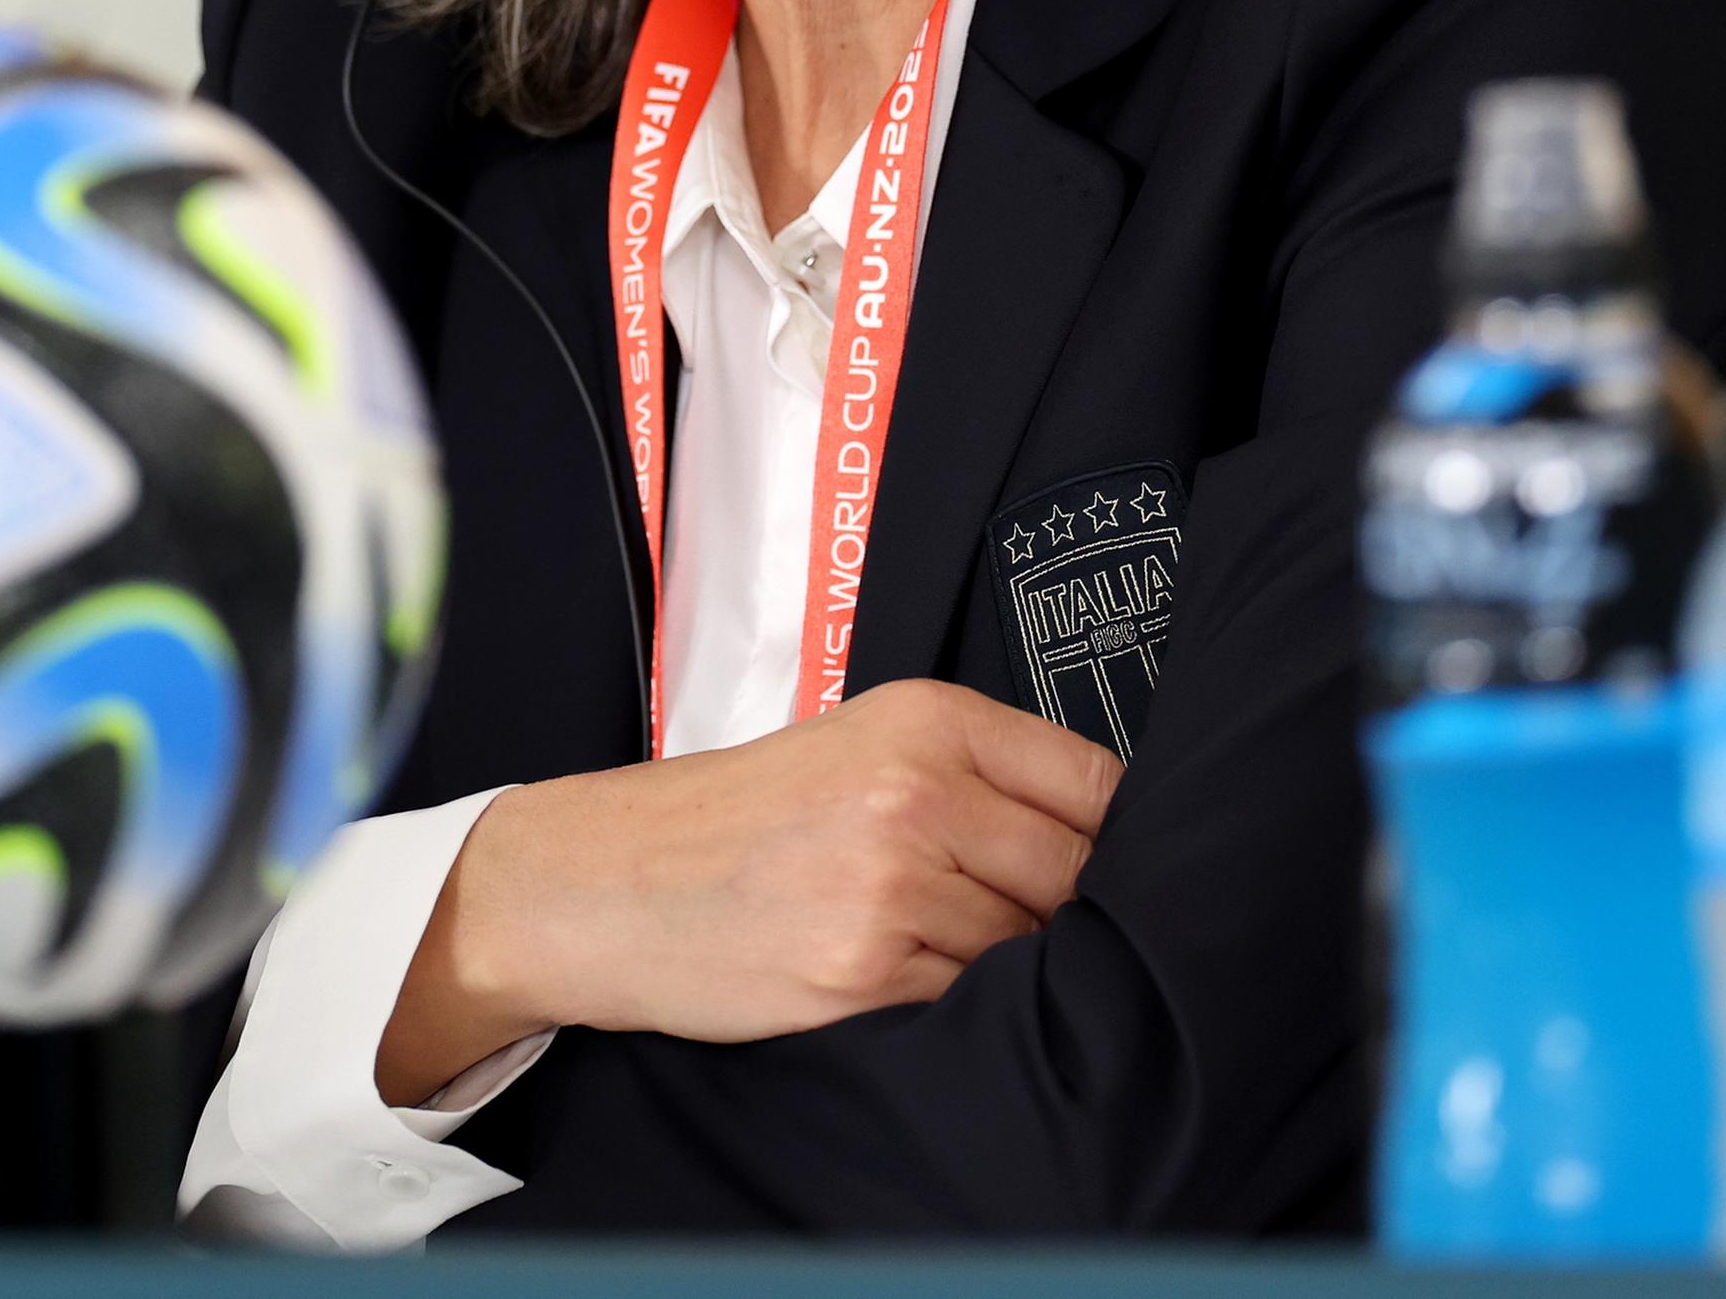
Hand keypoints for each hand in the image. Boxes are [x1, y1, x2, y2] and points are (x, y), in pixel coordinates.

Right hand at [373, 678, 1121, 1104]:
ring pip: (1027, 946)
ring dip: (1008, 962)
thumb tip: (1103, 841)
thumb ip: (975, 776)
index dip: (1122, 840)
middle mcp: (920, 793)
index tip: (1118, 870)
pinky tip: (902, 980)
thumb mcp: (859, 746)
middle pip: (1077, 873)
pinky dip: (954, 1003)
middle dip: (1067, 910)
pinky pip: (966, 1000)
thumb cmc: (735, 818)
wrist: (603, 879)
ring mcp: (893, 885)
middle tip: (1021, 920)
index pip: (1099, 785)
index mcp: (928, 722)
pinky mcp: (864, 971)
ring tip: (936, 946)